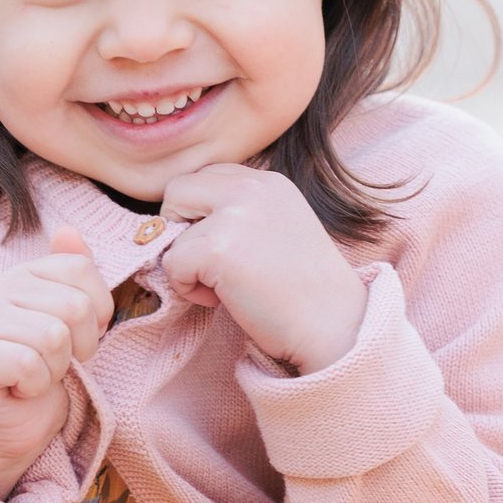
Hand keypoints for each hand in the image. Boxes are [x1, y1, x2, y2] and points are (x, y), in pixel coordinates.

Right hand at [0, 226, 112, 499]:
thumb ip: (73, 277)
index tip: (77, 338)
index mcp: (23, 274)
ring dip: (55, 369)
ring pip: (54, 337)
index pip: (81, 269)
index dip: (96, 312)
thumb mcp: (69, 323)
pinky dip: (34, 386)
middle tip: (53, 363)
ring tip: (35, 375)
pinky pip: (29, 364)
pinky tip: (19, 388)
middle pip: (74, 305)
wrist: (8, 427)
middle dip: (77, 347)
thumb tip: (67, 231)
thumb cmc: (41, 374)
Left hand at [160, 164, 367, 373]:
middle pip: (178, 189)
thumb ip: (239, 212)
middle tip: (209, 262)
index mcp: (269, 181)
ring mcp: (234, 215)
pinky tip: (222, 299)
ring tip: (225, 286)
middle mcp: (252, 188)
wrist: (332, 326)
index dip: (200, 213)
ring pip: (170, 231)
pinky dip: (187, 288)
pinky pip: (172, 264)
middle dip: (180, 228)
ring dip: (187, 265)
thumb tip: (179, 220)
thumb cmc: (304, 290)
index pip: (206, 176)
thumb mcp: (278, 227)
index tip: (224, 246)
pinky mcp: (218, 249)